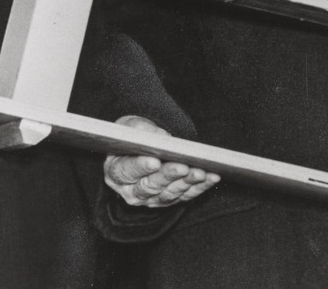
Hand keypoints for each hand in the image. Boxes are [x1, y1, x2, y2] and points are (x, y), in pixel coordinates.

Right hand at [104, 116, 220, 207]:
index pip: (126, 171)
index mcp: (116, 172)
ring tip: (201, 172)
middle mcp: (131, 190)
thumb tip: (161, 137)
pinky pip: (185, 196)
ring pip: (169, 194)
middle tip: (183, 167)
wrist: (141, 147)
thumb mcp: (132, 127)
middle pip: (150, 186)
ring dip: (187, 183)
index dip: (141, 167)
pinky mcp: (168, 200)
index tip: (155, 161)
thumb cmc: (135, 136)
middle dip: (168, 176)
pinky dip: (200, 187)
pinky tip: (212, 177)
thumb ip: (141, 130)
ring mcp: (150, 198)